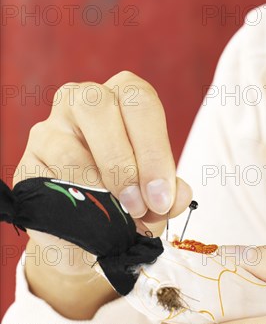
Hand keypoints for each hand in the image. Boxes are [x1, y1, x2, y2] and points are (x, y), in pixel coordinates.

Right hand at [15, 71, 191, 316]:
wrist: (88, 226)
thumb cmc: (127, 194)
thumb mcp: (154, 191)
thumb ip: (169, 192)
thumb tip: (179, 195)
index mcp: (123, 97)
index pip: (140, 102)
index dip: (154, 150)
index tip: (161, 197)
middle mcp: (84, 100)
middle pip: (100, 109)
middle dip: (124, 164)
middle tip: (139, 207)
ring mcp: (51, 127)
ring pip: (69, 149)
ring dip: (98, 189)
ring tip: (118, 218)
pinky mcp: (28, 161)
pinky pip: (46, 180)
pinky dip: (70, 203)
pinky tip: (89, 218)